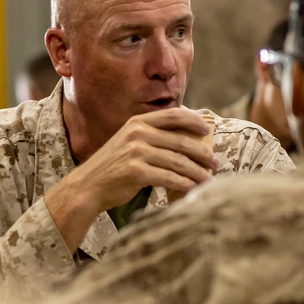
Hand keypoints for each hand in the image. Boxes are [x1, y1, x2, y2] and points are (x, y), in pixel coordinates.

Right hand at [44, 108, 216, 251]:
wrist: (88, 186)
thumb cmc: (115, 166)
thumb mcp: (130, 142)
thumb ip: (153, 137)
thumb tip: (189, 139)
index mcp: (138, 122)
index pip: (174, 115)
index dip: (194, 121)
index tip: (207, 130)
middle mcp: (138, 133)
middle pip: (181, 141)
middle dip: (202, 153)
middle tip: (215, 162)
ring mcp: (136, 152)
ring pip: (178, 161)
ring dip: (198, 172)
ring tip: (209, 179)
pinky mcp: (136, 171)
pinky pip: (169, 177)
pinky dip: (185, 184)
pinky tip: (194, 189)